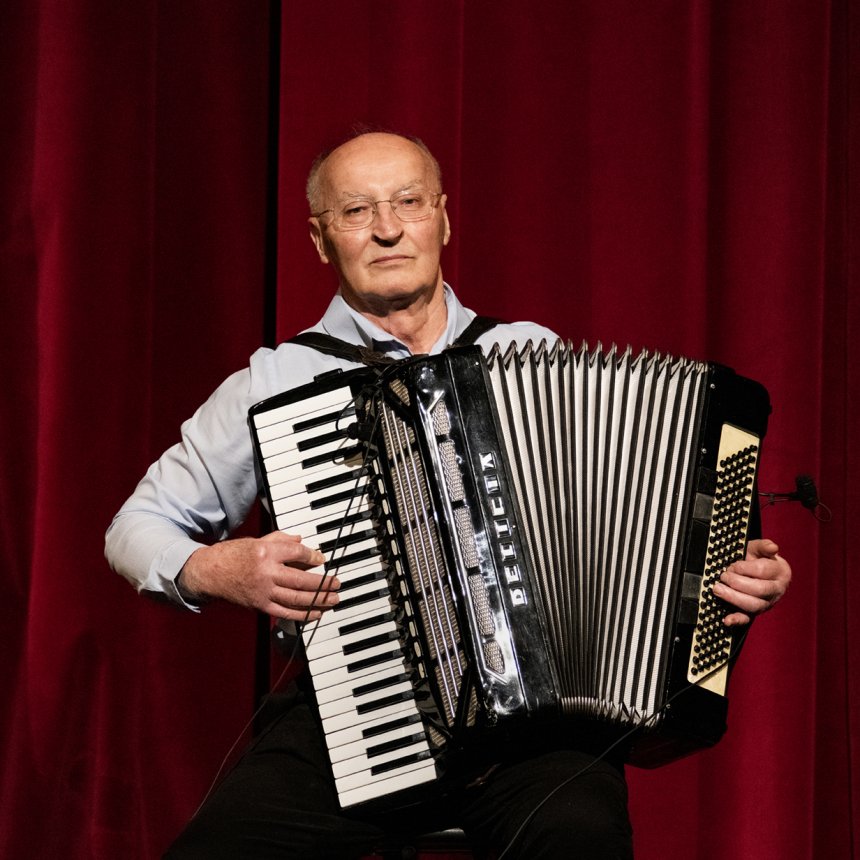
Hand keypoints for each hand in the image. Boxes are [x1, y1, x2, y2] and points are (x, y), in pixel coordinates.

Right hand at [178, 532, 337, 620]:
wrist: (210, 573)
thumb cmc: (232, 555)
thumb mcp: (257, 540)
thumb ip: (281, 539)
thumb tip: (301, 541)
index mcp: (266, 551)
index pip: (298, 554)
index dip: (313, 557)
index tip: (322, 560)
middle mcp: (266, 572)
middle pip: (301, 579)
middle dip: (323, 583)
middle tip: (337, 582)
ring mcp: (263, 591)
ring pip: (296, 598)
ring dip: (318, 600)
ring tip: (333, 598)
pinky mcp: (260, 605)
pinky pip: (285, 612)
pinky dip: (303, 614)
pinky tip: (316, 613)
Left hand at [713, 538, 790, 626]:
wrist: (759, 571)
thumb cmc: (757, 559)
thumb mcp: (758, 548)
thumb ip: (763, 545)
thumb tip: (773, 547)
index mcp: (780, 572)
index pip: (763, 571)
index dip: (745, 568)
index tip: (733, 565)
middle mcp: (776, 590)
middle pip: (759, 590)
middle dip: (737, 583)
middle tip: (723, 576)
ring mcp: (767, 603)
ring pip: (754, 606)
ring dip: (733, 598)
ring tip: (718, 589)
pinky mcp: (755, 613)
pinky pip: (747, 619)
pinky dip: (737, 620)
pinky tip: (727, 620)